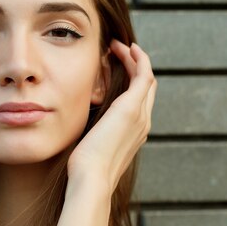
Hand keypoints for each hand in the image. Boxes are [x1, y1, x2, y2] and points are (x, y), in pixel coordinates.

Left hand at [67, 39, 156, 194]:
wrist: (91, 179)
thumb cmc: (85, 169)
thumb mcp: (90, 148)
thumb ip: (92, 135)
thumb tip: (79, 127)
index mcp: (134, 133)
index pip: (139, 101)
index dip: (131, 81)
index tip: (115, 67)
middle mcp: (143, 123)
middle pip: (147, 87)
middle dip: (136, 66)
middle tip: (119, 51)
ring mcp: (140, 115)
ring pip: (146, 78)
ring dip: (135, 58)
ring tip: (118, 46)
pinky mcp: (131, 108)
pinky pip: (143, 74)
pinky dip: (137, 59)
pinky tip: (124, 48)